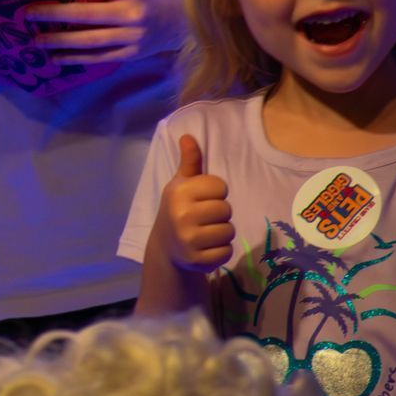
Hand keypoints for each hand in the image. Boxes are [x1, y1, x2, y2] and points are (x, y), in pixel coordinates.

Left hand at [24, 0, 184, 62]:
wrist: (189, 21)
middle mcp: (130, 13)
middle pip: (84, 15)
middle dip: (52, 14)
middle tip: (26, 13)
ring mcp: (131, 36)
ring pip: (88, 40)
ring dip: (58, 41)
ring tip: (35, 40)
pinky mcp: (131, 53)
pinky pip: (99, 57)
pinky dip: (76, 58)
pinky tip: (56, 58)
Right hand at [156, 135, 233, 272]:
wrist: (166, 247)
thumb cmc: (179, 209)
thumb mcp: (180, 184)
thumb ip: (190, 162)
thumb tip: (188, 136)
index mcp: (178, 192)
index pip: (220, 186)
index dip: (215, 192)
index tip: (202, 199)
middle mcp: (181, 214)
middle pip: (226, 209)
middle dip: (219, 214)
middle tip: (204, 218)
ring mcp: (189, 239)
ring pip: (229, 231)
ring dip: (222, 233)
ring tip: (206, 233)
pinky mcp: (198, 260)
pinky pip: (227, 251)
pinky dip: (221, 251)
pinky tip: (206, 248)